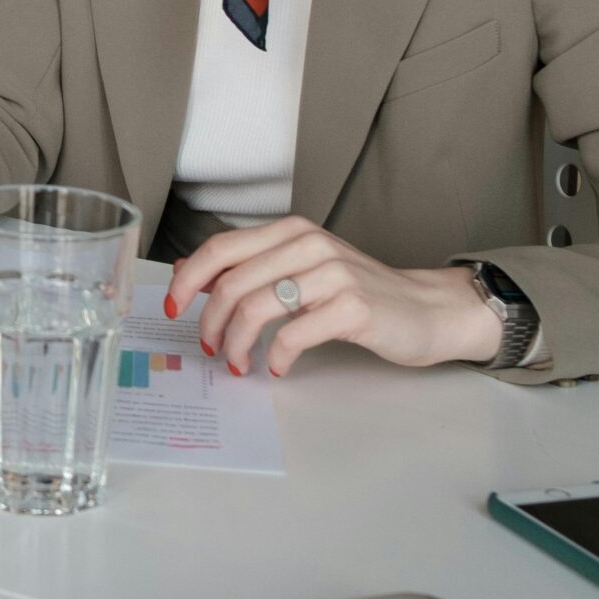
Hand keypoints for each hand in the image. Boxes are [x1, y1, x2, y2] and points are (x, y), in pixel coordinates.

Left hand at [165, 216, 501, 376]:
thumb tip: (188, 273)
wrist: (426, 309)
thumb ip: (251, 267)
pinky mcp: (353, 307)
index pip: (221, 248)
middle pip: (232, 283)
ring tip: (239, 363)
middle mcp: (308, 244)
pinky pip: (293, 335)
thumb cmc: (358, 292)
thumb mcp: (300, 269)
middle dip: (210, 322)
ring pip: (256, 309)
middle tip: (211, 348)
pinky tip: (279, 367)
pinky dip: (277, 357)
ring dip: (237, 344)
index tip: (172, 306)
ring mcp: (332, 274)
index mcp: (290, 231)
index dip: (188, 279)